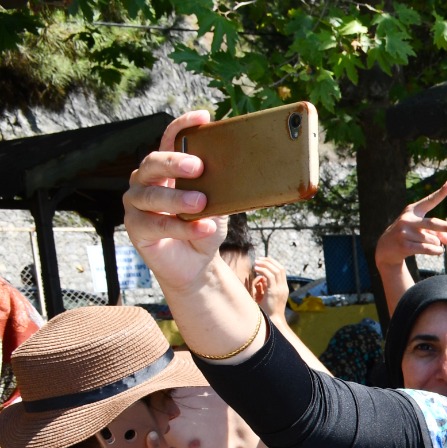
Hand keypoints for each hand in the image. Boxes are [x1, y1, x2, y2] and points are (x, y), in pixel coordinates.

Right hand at [123, 111, 227, 296]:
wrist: (196, 263)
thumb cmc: (204, 227)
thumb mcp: (217, 205)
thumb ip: (221, 188)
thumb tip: (243, 174)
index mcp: (166, 169)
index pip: (169, 139)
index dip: (182, 126)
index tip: (203, 116)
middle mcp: (146, 180)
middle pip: (153, 162)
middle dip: (174, 162)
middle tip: (198, 166)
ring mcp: (136, 203)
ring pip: (152, 195)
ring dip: (178, 198)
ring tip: (201, 203)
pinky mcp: (135, 227)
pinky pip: (158, 225)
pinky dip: (182, 227)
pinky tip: (203, 227)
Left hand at [252, 256, 291, 319]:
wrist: (272, 321)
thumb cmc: (267, 310)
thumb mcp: (266, 296)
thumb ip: (265, 287)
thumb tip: (259, 279)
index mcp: (283, 288)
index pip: (281, 271)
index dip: (273, 263)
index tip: (263, 261)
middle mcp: (283, 287)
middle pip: (280, 268)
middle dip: (269, 261)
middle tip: (259, 259)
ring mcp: (280, 289)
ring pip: (276, 270)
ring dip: (265, 264)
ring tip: (256, 263)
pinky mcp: (274, 291)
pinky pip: (269, 276)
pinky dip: (263, 270)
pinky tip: (256, 269)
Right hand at [375, 182, 446, 267]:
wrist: (386, 248)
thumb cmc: (409, 235)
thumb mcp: (422, 230)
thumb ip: (438, 233)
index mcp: (413, 210)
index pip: (429, 201)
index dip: (440, 193)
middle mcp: (408, 219)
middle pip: (432, 223)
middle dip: (446, 227)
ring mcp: (404, 232)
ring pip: (432, 240)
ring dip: (437, 244)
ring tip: (431, 245)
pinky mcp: (404, 245)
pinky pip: (427, 249)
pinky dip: (436, 251)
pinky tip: (438, 251)